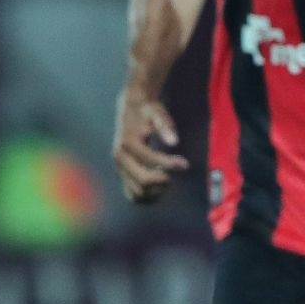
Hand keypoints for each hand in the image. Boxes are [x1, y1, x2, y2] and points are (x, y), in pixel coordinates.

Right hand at [112, 89, 187, 203]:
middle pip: (142, 179)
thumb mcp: (158, 113)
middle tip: (176, 169)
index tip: (186, 164)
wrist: (131, 109)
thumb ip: (165, 126)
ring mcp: (118, 167)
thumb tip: (174, 142)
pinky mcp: (121, 172)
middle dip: (163, 179)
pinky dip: (146, 194)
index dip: (170, 164)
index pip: (150, 159)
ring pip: (136, 191)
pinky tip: (159, 186)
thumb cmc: (147, 111)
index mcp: (128, 143)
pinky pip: (130, 192)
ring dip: (155, 189)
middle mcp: (119, 158)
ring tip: (168, 176)